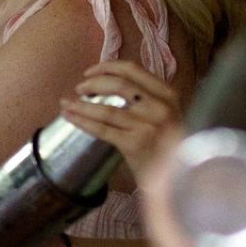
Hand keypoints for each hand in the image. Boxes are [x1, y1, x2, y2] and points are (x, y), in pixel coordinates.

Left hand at [59, 60, 180, 179]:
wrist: (179, 179)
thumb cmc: (167, 146)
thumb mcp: (165, 115)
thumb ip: (145, 98)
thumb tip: (106, 83)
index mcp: (168, 94)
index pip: (132, 69)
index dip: (106, 67)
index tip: (89, 72)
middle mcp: (160, 107)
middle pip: (118, 84)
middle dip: (93, 84)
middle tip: (78, 89)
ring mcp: (149, 126)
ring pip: (107, 109)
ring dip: (81, 104)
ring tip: (65, 103)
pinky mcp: (136, 144)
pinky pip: (102, 129)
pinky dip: (82, 121)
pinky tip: (69, 117)